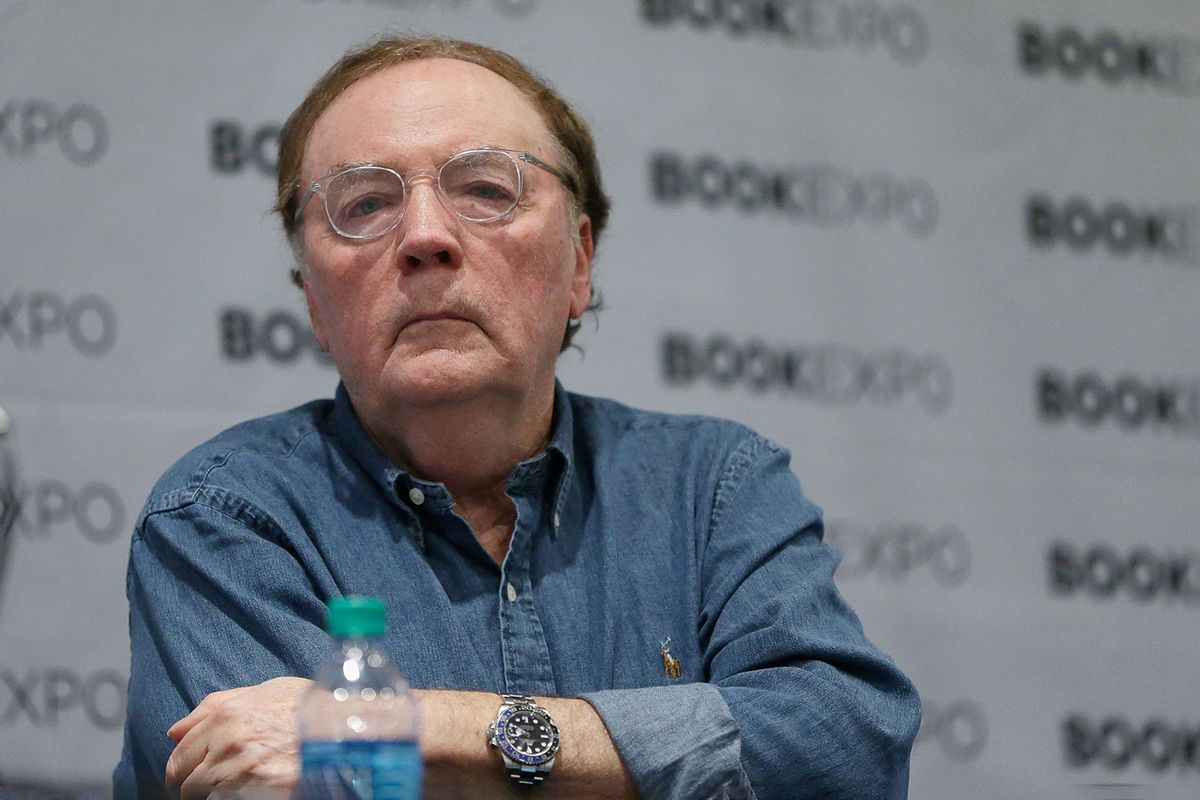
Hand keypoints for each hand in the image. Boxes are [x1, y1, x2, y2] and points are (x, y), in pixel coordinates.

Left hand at [165, 676, 310, 798]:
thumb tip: (175, 730)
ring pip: (197, 794)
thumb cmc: (310, 706)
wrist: (344, 728)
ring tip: (229, 790)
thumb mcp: (266, 691)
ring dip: (206, 795)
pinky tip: (244, 793)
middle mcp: (224, 740)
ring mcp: (236, 768)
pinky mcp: (251, 791)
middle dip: (188, 783)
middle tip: (204, 787)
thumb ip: (217, 705)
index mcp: (225, 714)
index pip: (180, 750)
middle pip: (181, 776)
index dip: (182, 765)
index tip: (189, 772)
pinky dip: (225, 799)